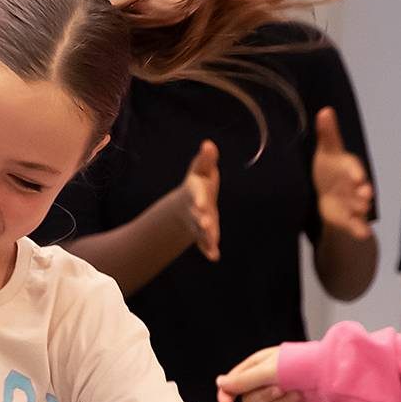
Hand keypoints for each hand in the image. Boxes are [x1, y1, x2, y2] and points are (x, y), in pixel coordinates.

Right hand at [170, 139, 220, 260]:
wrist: (187, 204)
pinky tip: (214, 257)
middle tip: (206, 224)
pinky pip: (205, 244)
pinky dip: (208, 250)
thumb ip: (206, 159)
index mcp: (195, 193)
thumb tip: (208, 144)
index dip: (198, 200)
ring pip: (201, 232)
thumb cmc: (198, 183)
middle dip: (202, 221)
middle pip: (197, 216)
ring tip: (213, 246)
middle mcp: (194, 210)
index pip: (196, 196)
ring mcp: (198, 224)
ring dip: (206, 238)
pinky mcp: (203, 234)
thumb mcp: (201, 169)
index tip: (200, 204)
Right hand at [215, 346, 307, 401]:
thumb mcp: (269, 370)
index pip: (232, 383)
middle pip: (249, 401)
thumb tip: (220, 384)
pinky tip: (300, 399)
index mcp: (256, 366)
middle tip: (280, 388)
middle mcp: (263, 380)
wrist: (330, 375)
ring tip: (296, 391)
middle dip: (264, 397)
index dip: (226, 394)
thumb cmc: (300, 365)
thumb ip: (244, 380)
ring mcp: (276, 394)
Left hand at [311, 108, 372, 240]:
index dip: (356, 173)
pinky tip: (364, 234)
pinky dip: (360, 229)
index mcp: (349, 168)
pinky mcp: (349, 218)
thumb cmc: (329, 168)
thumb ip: (328, 133)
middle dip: (363, 191)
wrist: (328, 193)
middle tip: (365, 195)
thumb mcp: (327, 151)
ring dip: (361, 208)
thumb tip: (325, 111)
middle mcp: (355, 186)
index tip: (357, 178)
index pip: (354, 168)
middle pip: (361, 188)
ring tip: (362, 209)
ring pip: (360, 207)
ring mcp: (353, 203)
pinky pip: (356, 224)